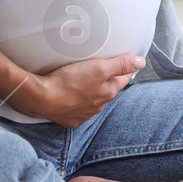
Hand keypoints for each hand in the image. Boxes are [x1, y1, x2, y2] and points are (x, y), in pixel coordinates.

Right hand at [19, 54, 144, 127]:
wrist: (41, 98)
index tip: (124, 62)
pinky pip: (79, 109)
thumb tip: (141, 63)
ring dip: (92, 91)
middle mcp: (99, 106)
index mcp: (108, 92)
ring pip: (94, 100)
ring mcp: (84, 114)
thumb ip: (120, 65)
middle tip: (101, 68)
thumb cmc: (69, 81)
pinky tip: (71, 94)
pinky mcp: (70, 119)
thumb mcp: (98, 67)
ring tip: (83, 80)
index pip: (124, 78)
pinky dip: (78, 102)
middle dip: (108, 80)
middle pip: (108, 89)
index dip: (125, 69)